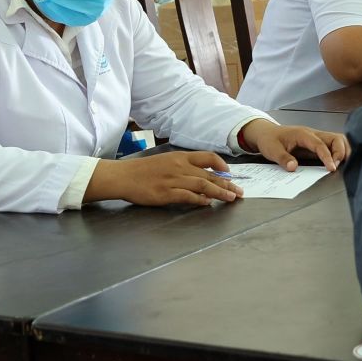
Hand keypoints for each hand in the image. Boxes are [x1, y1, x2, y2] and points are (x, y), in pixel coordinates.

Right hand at [92, 150, 241, 206]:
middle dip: (227, 183)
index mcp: (179, 157)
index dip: (222, 165)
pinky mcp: (166, 193)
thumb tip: (201, 178)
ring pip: (203, 185)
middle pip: (209, 174)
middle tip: (239, 192)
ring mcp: (173, 180)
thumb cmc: (142, 170)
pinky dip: (200, 200)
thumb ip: (183, 168)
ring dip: (219, 192)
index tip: (230, 174)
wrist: (122, 176)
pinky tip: (208, 203)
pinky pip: (188, 196)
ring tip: (231, 198)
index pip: (208, 157)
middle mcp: (179, 166)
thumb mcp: (165, 162)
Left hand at [242, 119, 349, 171]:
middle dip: (341, 152)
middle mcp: (312, 134)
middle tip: (336, 167)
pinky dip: (338, 153)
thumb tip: (293, 167)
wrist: (265, 133)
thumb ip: (283, 158)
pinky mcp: (316, 144)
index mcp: (303, 134)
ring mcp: (316, 138)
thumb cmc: (269, 139)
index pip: (320, 144)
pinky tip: (337, 163)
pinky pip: (332, 146)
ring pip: (337, 140)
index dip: (328, 156)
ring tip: (339, 166)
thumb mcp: (271, 150)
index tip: (331, 168)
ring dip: (342, 152)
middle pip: (336, 138)